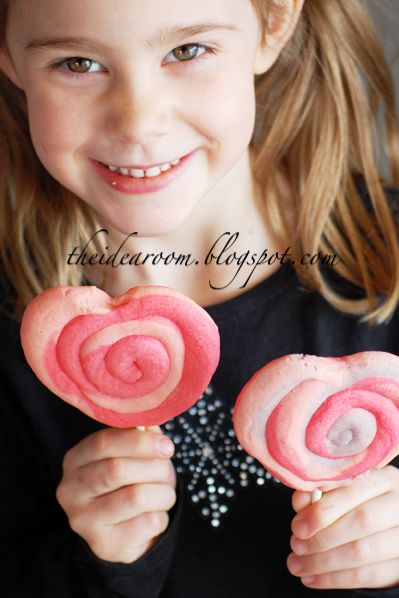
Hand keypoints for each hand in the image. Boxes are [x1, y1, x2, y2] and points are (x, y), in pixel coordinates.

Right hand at [56, 426, 175, 563]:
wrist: (123, 532)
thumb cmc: (128, 482)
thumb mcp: (128, 454)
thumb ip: (138, 434)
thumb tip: (150, 423)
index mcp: (75, 460)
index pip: (103, 442)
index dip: (139, 441)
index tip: (166, 445)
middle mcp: (71, 490)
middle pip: (118, 469)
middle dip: (154, 468)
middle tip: (168, 472)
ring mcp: (84, 520)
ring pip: (136, 496)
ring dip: (163, 492)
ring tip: (164, 494)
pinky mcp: (105, 544)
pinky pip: (148, 522)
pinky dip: (162, 516)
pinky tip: (155, 514)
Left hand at [287, 465, 398, 589]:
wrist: (386, 529)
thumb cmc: (356, 506)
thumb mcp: (341, 494)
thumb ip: (320, 495)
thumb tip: (300, 501)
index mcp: (385, 480)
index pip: (352, 492)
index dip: (322, 510)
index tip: (297, 526)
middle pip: (362, 522)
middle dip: (322, 537)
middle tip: (296, 545)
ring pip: (363, 551)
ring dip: (323, 562)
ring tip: (297, 564)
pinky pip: (369, 576)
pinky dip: (335, 579)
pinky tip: (313, 578)